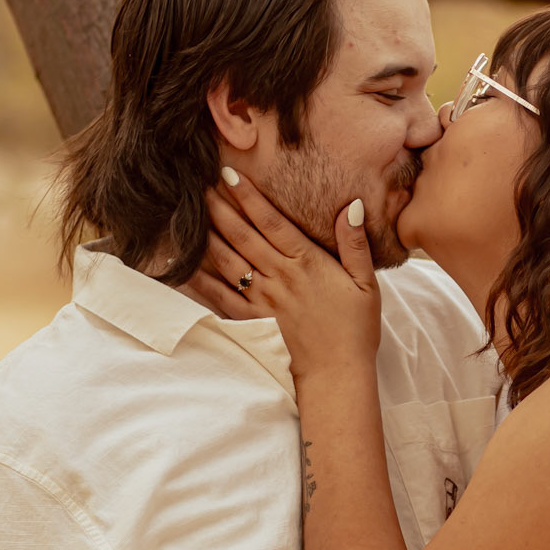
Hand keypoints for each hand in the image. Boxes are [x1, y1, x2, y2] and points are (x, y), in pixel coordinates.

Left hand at [190, 168, 380, 378]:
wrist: (337, 375)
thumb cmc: (355, 330)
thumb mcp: (366, 284)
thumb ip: (354, 244)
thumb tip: (351, 206)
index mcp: (307, 264)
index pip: (273, 222)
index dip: (250, 197)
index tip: (230, 175)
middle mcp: (280, 277)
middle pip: (243, 236)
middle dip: (220, 207)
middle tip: (198, 184)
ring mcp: (262, 300)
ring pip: (228, 261)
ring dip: (208, 235)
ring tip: (190, 214)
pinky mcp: (251, 322)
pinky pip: (219, 297)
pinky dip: (199, 281)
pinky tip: (183, 265)